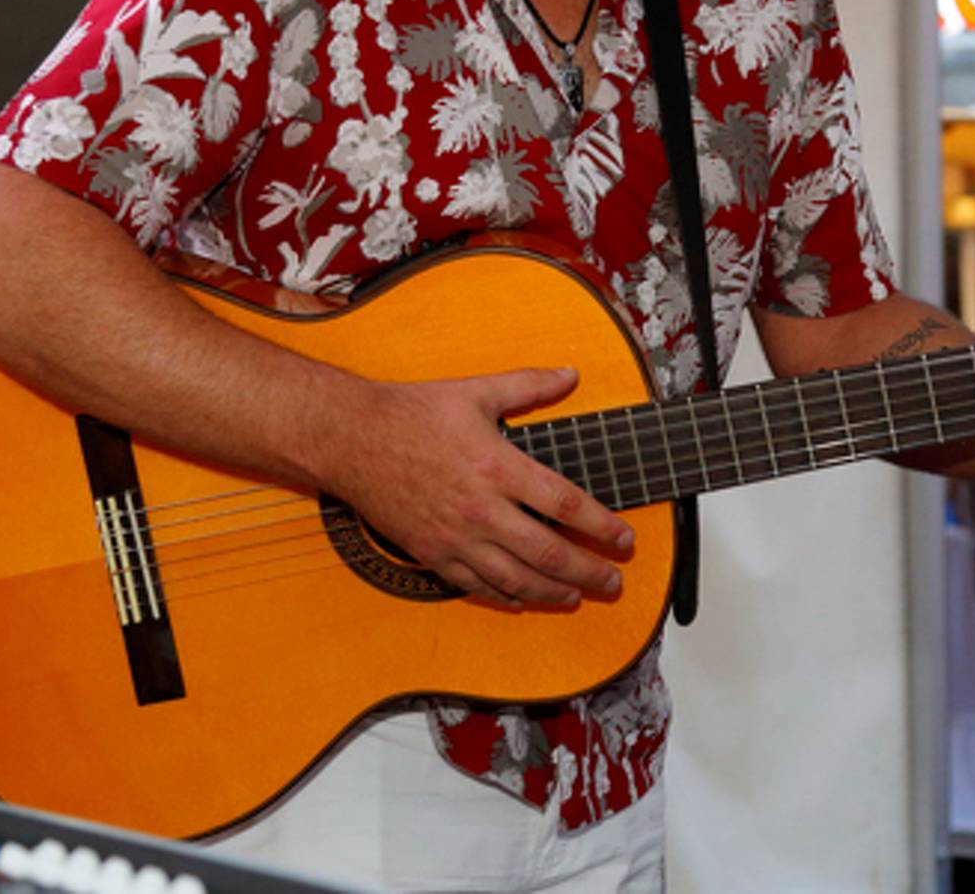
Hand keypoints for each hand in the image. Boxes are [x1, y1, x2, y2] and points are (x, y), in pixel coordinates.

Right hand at [322, 368, 636, 607]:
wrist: (350, 439)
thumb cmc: (412, 413)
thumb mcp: (476, 390)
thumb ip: (528, 385)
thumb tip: (570, 374)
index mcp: (499, 467)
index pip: (566, 506)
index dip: (601, 526)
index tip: (625, 539)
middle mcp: (482, 509)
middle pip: (548, 552)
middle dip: (588, 571)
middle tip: (614, 581)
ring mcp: (455, 537)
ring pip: (515, 578)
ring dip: (552, 592)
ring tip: (578, 596)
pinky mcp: (431, 552)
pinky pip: (474, 585)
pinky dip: (504, 596)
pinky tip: (523, 599)